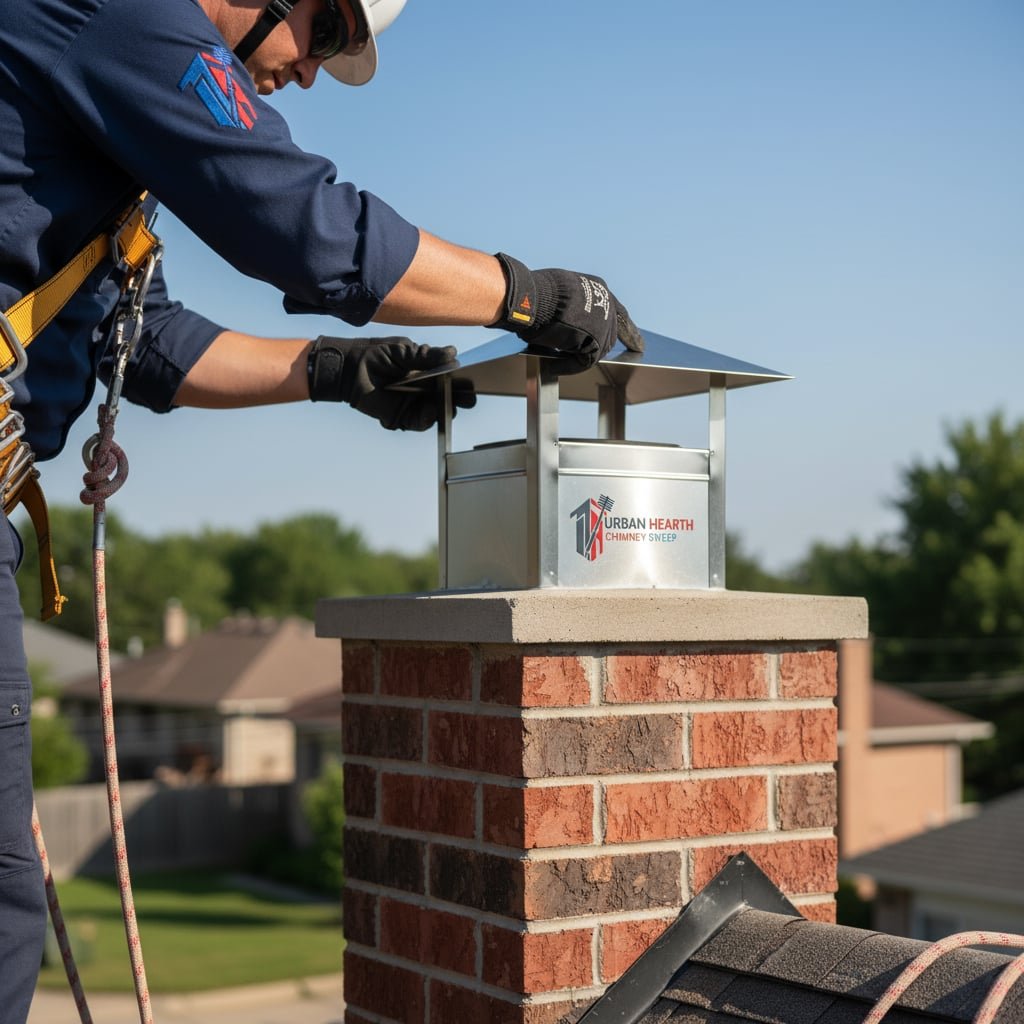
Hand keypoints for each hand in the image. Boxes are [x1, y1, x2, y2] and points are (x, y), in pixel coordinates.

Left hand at [307, 336, 474, 430]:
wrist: (350, 368)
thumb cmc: (374, 355)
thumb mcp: (403, 350)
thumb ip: (426, 355)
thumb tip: (452, 353)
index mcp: (427, 372)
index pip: (451, 379)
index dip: (463, 381)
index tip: (473, 380)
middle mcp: (424, 390)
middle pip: (448, 398)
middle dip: (459, 399)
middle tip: (467, 397)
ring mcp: (414, 404)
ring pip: (437, 412)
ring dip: (444, 409)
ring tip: (448, 403)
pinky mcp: (401, 417)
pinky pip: (419, 422)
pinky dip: (427, 419)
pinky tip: (431, 411)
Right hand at [490, 253, 643, 372]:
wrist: (533, 298)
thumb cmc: (538, 293)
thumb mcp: (562, 293)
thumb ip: (573, 307)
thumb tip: (566, 319)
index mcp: (599, 288)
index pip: (617, 312)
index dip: (627, 331)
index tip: (639, 345)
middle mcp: (607, 305)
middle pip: (609, 335)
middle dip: (599, 347)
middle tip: (586, 357)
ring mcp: (604, 324)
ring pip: (598, 350)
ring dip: (579, 355)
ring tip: (560, 357)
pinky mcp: (596, 342)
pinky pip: (583, 362)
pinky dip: (567, 366)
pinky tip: (555, 366)